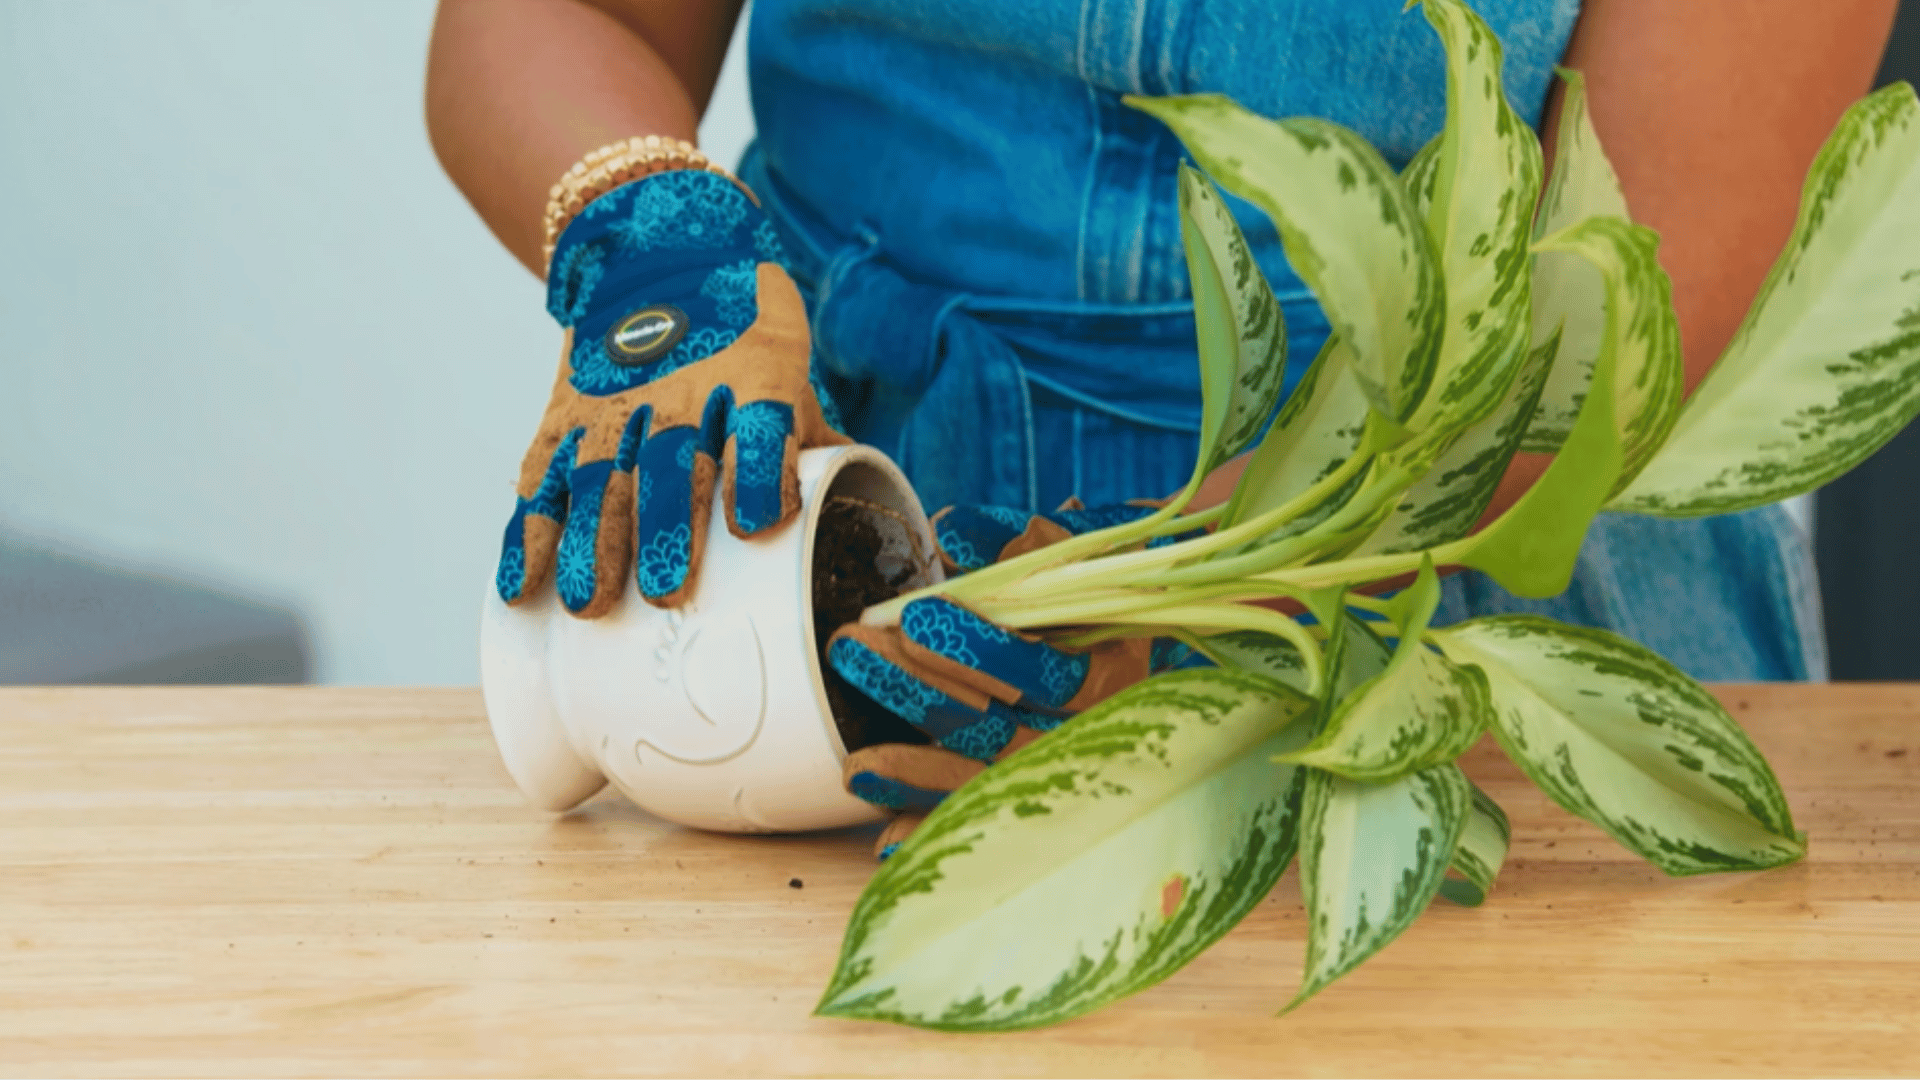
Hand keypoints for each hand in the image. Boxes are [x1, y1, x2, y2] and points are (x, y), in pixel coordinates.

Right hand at [495, 169, 847, 615]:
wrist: (653, 240)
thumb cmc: (740, 323)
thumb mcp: (785, 361)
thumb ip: (810, 435)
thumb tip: (865, 506)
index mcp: (753, 371)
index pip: (758, 420)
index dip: (758, 471)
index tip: (756, 523)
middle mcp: (680, 384)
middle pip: (671, 458)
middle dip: (665, 527)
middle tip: (666, 593)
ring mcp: (615, 399)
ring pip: (598, 473)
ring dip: (592, 542)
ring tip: (591, 605)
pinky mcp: (565, 412)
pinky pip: (543, 473)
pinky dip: (529, 531)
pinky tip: (524, 584)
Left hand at [828, 502, 1200, 857]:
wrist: (1125, 617)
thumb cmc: (1088, 582)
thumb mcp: (1072, 553)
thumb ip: (1016, 544)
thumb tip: (954, 537)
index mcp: (1113, 668)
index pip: (1048, 672)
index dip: (984, 650)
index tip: (917, 615)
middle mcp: (1091, 729)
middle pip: (1004, 728)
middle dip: (921, 693)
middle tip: (854, 651)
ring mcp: (1057, 769)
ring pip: (983, 776)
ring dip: (916, 773)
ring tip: (855, 766)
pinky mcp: (1022, 797)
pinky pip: (975, 816)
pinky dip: (932, 828)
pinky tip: (886, 840)